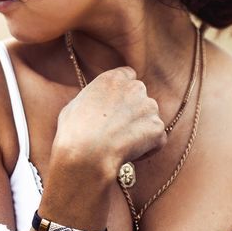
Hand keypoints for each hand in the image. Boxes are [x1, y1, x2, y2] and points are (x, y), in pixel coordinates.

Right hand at [53, 65, 168, 177]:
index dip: (124, 92)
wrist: (86, 153)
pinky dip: (148, 148)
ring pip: (150, 119)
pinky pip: (157, 139)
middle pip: (141, 97)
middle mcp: (134, 88)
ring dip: (141, 130)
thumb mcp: (74, 106)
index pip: (128, 75)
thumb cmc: (74, 132)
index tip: (118, 105)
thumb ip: (91, 100)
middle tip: (119, 130)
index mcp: (112, 79)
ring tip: (122, 145)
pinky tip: (130, 155)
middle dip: (134, 112)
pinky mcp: (157, 128)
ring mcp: (149, 107)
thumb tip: (93, 107)